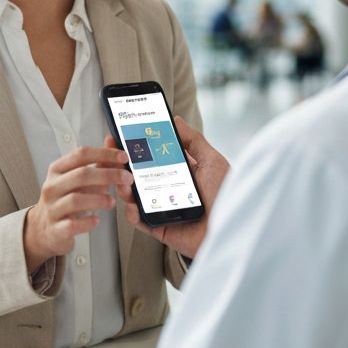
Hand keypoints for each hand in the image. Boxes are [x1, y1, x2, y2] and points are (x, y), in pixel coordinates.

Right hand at [24, 147, 131, 272]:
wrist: (44, 228)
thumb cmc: (64, 200)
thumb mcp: (77, 180)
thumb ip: (96, 164)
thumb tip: (112, 143)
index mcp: (57, 169)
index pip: (81, 154)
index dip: (104, 153)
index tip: (123, 157)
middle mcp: (52, 186)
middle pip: (81, 175)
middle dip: (108, 175)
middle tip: (127, 179)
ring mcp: (52, 208)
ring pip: (76, 200)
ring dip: (99, 199)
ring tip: (112, 202)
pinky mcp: (55, 229)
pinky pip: (72, 224)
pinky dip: (87, 222)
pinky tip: (96, 220)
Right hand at [109, 115, 229, 259]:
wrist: (235, 228)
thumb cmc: (228, 194)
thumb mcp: (211, 161)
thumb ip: (192, 140)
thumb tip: (175, 119)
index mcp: (177, 172)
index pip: (150, 157)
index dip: (134, 148)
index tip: (119, 136)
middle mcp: (167, 189)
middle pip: (137, 176)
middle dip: (121, 166)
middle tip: (112, 155)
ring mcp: (162, 208)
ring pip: (134, 197)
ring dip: (123, 187)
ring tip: (124, 181)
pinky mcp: (160, 227)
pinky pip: (140, 221)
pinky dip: (132, 213)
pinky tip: (132, 204)